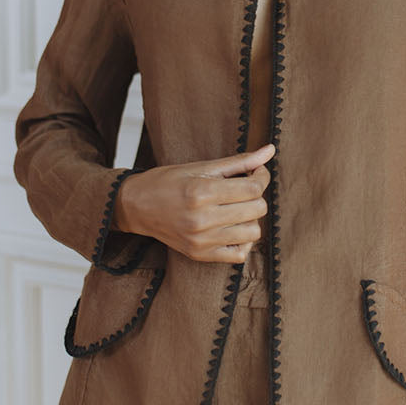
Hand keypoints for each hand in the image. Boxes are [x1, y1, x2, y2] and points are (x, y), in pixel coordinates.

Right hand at [113, 143, 274, 262]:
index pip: (253, 187)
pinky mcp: (200, 254)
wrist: (135, 206)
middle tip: (243, 188)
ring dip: (251, 218)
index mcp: (202, 191)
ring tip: (236, 208)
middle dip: (256, 195)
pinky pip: (240, 255)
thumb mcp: (201, 166)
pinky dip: (243, 241)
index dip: (261, 176)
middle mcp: (202, 219)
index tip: (255, 171)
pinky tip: (233, 228)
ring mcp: (202, 240)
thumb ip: (238, 161)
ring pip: (253, 232)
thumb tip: (270, 150)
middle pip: (257, 209)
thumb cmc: (167, 181)